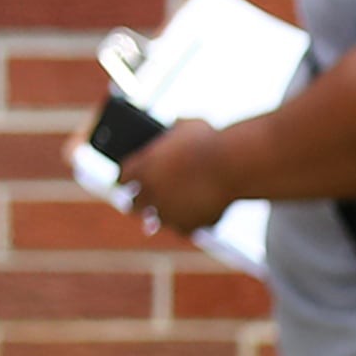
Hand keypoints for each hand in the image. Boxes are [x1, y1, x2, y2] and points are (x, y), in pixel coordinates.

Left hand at [118, 119, 239, 235]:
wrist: (232, 164)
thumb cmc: (210, 141)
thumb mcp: (189, 127)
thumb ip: (176, 131)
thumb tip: (175, 126)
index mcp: (142, 167)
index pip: (124, 177)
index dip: (126, 178)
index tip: (127, 180)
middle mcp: (149, 193)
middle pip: (134, 204)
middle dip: (138, 203)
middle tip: (139, 203)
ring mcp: (168, 211)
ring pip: (157, 220)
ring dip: (161, 216)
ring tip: (164, 215)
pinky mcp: (188, 224)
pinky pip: (183, 228)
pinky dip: (187, 224)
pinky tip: (189, 222)